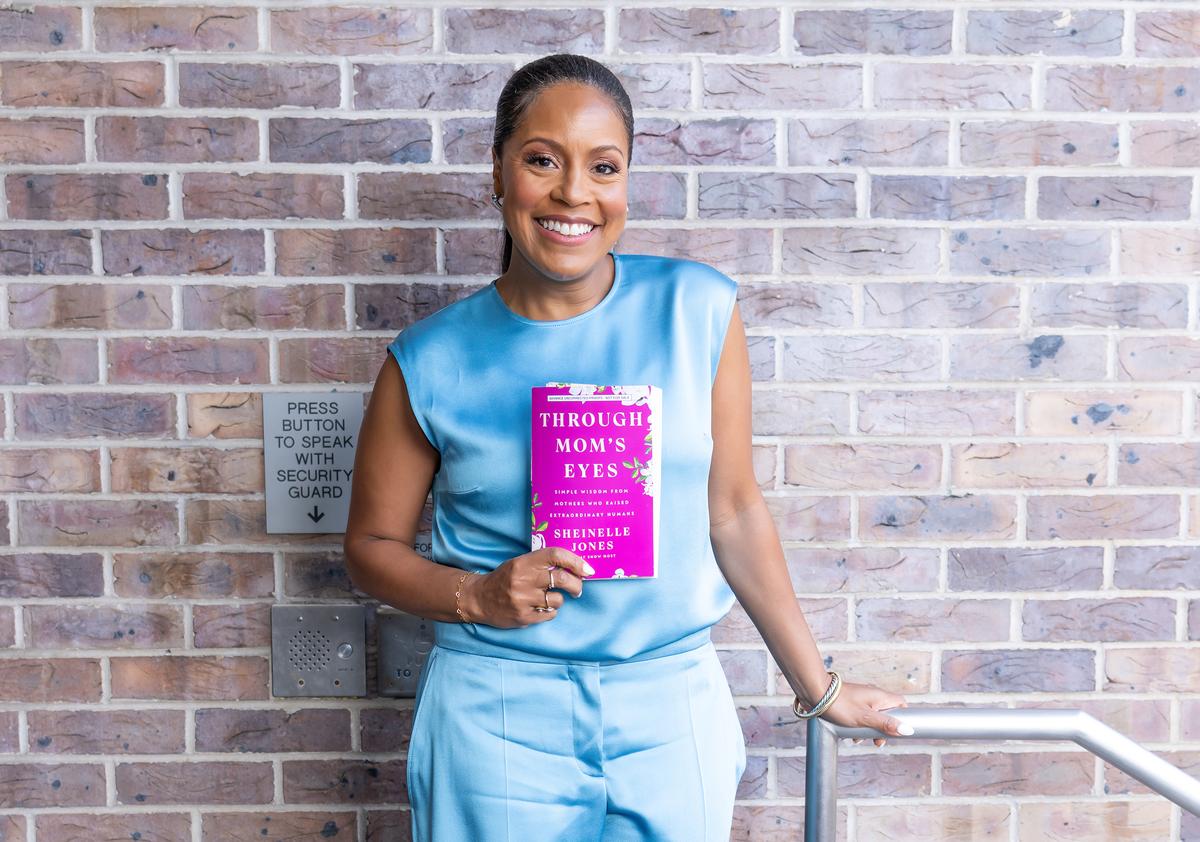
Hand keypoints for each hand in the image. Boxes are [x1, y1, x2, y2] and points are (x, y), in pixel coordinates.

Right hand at [465, 547, 593, 627]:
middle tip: (578, 588)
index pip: (555, 555)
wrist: (479, 599)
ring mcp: (523, 600)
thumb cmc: (504, 579)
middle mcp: (523, 580)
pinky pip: (550, 615)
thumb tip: (575, 567)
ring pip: (558, 600)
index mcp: (524, 563)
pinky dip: (550, 612)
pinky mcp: (523, 617)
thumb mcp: (519, 563)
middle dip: (576, 584)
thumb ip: (542, 563)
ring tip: (550, 599)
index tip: (588, 569)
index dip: (575, 561)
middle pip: (562, 579)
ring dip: (560, 600)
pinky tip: (541, 608)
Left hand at [815, 680, 908, 747]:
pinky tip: (850, 735)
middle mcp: (873, 696)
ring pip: (873, 717)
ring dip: (870, 730)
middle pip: (887, 714)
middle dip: (884, 729)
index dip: (903, 717)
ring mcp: (861, 699)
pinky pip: (861, 716)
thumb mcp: (865, 718)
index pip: (901, 704)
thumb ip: (885, 724)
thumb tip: (907, 730)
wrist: (816, 693)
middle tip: (876, 741)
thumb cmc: (840, 704)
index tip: (897, 731)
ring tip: (860, 739)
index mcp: (880, 696)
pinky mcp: (851, 703)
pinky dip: (859, 726)